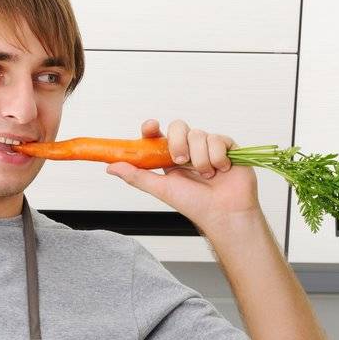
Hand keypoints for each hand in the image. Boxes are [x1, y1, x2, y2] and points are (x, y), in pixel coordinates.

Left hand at [106, 118, 262, 236]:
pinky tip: (220, 170)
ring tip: (206, 175)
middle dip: (177, 143)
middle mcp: (189, 149)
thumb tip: (111, 167)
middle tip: (180, 162)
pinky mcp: (227, 146)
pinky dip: (216, 157)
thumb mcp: (161, 189)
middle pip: (179, 126)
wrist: (224, 213)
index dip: (152, 127)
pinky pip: (218, 139)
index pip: (158, 135)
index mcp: (170, 158)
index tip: (150, 126)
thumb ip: (137, 176)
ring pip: (198, 134)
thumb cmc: (194, 204)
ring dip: (199, 158)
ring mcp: (207, 147)